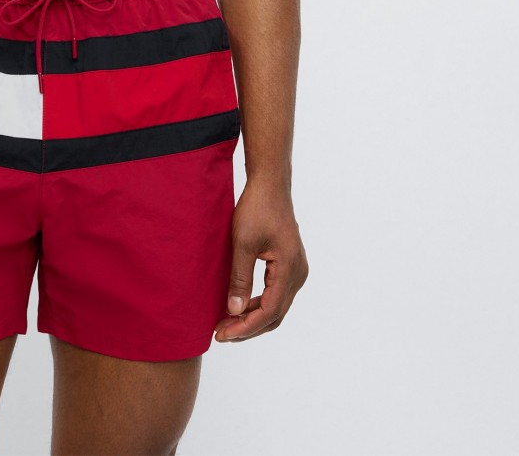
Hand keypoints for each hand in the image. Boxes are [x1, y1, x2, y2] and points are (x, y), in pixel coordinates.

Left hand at [214, 179, 307, 342]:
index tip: (221, 334)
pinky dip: (257, 304)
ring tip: (225, 323)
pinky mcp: (290, 265)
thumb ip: (240, 278)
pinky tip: (238, 306)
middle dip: (247, 327)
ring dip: (252, 317)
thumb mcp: (243, 242)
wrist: (270, 184)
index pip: (268, 312)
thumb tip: (234, 311)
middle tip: (220, 333)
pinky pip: (275, 294)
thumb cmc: (257, 208)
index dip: (244, 327)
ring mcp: (296, 270)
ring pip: (275, 306)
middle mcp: (298, 274)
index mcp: (290, 270)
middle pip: (274, 314)